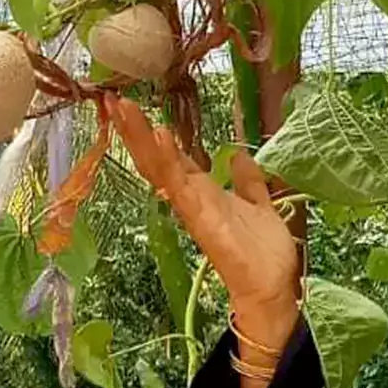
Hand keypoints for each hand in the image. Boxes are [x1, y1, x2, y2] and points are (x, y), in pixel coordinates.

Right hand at [131, 122, 300, 347]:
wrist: (273, 289)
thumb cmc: (264, 253)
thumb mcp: (259, 205)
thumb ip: (247, 182)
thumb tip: (237, 155)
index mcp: (203, 193)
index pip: (170, 157)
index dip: (152, 133)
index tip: (132, 106)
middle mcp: (192, 199)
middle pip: (156, 160)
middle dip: (135, 131)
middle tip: (114, 99)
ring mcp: (193, 209)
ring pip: (161, 169)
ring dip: (143, 139)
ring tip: (125, 108)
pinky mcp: (202, 220)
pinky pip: (181, 187)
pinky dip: (169, 161)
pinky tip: (160, 137)